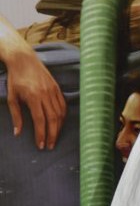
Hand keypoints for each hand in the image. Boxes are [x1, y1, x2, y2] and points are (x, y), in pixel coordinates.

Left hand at [1, 16, 65, 149]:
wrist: (24, 59)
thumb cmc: (15, 79)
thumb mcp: (11, 97)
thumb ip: (16, 116)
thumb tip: (18, 133)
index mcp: (33, 97)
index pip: (40, 120)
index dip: (41, 134)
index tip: (41, 145)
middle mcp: (45, 94)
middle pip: (52, 119)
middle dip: (52, 135)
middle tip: (50, 146)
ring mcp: (53, 91)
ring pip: (60, 114)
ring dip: (58, 128)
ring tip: (54, 137)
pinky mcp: (57, 89)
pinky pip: (63, 106)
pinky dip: (62, 117)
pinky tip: (59, 124)